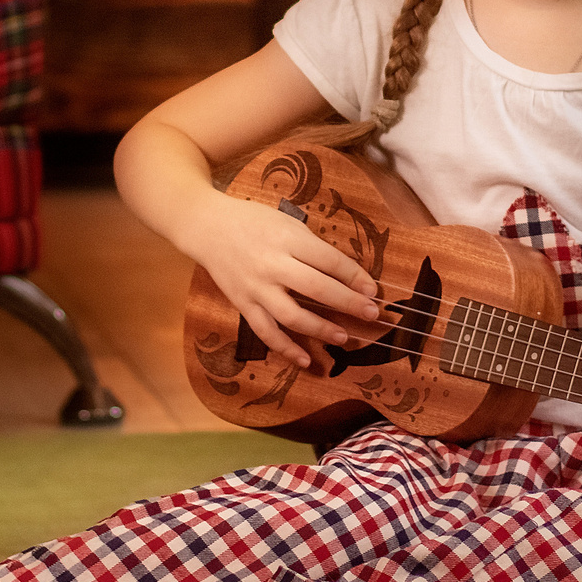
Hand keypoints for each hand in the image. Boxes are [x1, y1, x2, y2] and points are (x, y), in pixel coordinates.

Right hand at [182, 193, 379, 369]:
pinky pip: (266, 331)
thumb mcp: (288, 223)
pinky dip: (286, 348)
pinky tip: (305, 360)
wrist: (207, 226)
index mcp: (288, 239)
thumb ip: (313, 248)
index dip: (355, 277)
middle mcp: (273, 265)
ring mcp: (256, 287)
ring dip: (320, 329)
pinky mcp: (243, 304)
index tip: (373, 290)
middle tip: (371, 314)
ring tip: (343, 338)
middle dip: (348, 303)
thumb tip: (347, 275)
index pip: (329, 261)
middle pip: (317, 288)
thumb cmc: (254, 221)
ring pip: (292, 315)